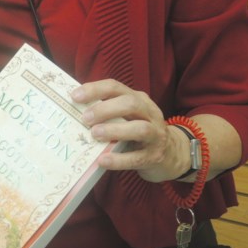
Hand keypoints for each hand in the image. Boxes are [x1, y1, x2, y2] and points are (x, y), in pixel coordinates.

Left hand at [71, 79, 187, 182]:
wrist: (173, 153)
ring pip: (140, 129)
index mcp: (138, 99)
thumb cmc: (140, 132)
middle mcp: (149, 113)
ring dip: (115, 130)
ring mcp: (155, 135)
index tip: (75, 96)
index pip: (116, 87)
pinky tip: (102, 160)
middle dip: (105, 109)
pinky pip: (137, 158)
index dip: (95, 89)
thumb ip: (109, 111)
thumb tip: (76, 110)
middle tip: (86, 119)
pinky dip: (119, 159)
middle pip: (130, 104)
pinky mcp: (155, 157)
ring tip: (95, 134)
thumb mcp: (128, 116)